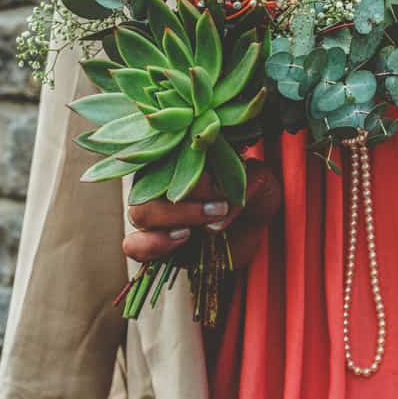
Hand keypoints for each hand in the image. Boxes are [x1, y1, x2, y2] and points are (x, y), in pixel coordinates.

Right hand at [123, 159, 281, 267]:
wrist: (252, 232)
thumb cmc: (254, 197)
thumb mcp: (263, 184)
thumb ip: (252, 180)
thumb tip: (228, 198)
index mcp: (183, 157)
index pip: (174, 153)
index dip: (194, 168)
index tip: (222, 185)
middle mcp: (162, 180)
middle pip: (152, 181)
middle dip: (187, 197)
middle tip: (220, 207)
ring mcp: (155, 211)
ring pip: (140, 211)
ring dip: (175, 218)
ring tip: (204, 226)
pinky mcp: (153, 242)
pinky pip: (133, 244)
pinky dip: (152, 245)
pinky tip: (182, 240)